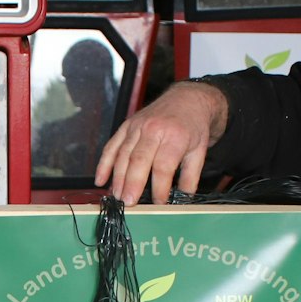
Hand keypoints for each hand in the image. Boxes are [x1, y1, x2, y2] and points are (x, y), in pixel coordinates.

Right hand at [93, 81, 229, 204]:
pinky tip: (101, 180)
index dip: (159, 187)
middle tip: (128, 203)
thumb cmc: (192, 126)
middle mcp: (153, 130)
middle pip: (139, 160)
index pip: (163, 166)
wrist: (187, 98)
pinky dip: (104, 164)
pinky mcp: (126, 126)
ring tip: (117, 197)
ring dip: (117, 178)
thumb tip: (183, 198)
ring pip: (122, 155)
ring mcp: (137, 126)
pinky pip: (112, 146)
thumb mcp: (199, 151)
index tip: (158, 203)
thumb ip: (190, 176)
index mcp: (174, 136)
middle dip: (132, 184)